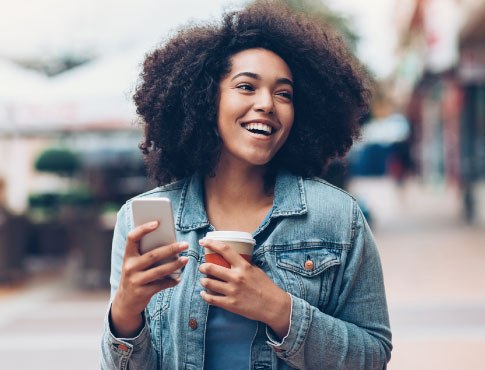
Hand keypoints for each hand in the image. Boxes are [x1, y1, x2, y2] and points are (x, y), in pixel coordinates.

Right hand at [111, 220, 188, 336]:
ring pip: (159, 271)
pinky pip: (160, 285)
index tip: (157, 222)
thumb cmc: (136, 275)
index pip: (132, 238)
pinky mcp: (142, 293)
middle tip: (185, 244)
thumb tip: (171, 242)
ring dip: (175, 264)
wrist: (125, 301)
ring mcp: (135, 281)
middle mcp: (129, 267)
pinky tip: (178, 278)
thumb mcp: (136, 263)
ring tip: (186, 259)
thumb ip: (147, 252)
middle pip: (153, 255)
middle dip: (171, 249)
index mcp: (128, 255)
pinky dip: (171, 281)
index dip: (143, 229)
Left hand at [198, 238, 290, 338]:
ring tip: (204, 280)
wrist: (273, 306)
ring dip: (203, 281)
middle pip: (210, 267)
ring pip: (208, 283)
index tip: (203, 241)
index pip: (224, 250)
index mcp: (243, 266)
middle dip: (202, 267)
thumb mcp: (256, 270)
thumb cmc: (266, 286)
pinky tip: (204, 293)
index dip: (211, 243)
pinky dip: (205, 295)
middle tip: (202, 267)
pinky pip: (211, 299)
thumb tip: (233, 259)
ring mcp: (232, 291)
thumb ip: (244, 264)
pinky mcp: (230, 304)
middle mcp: (236, 277)